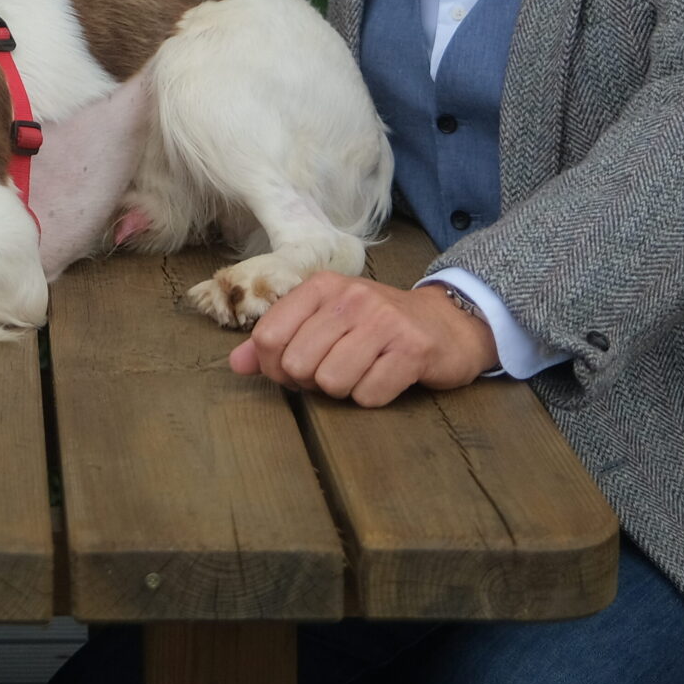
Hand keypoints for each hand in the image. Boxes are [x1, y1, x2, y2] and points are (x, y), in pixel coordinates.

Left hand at [226, 274, 494, 406]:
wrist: (447, 324)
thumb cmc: (376, 326)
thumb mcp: (325, 321)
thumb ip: (277, 341)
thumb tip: (236, 365)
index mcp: (321, 287)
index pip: (268, 335)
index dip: (274, 366)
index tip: (294, 370)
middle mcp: (350, 298)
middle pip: (297, 363)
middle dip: (310, 381)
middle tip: (335, 371)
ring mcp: (383, 321)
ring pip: (331, 381)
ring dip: (344, 390)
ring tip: (362, 372)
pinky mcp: (413, 349)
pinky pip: (369, 395)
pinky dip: (373, 397)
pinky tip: (386, 378)